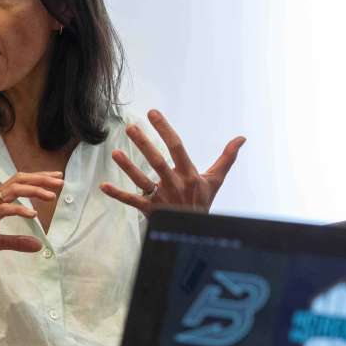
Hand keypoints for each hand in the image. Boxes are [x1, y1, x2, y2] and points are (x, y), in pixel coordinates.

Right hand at [0, 172, 64, 257]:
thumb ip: (17, 242)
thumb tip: (38, 245)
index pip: (20, 183)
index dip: (39, 179)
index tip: (56, 178)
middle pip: (20, 180)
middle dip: (41, 179)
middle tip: (61, 181)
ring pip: (14, 189)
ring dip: (35, 191)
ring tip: (52, 196)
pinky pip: (4, 209)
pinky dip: (20, 210)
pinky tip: (33, 216)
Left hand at [100, 109, 244, 214]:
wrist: (195, 232)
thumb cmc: (202, 202)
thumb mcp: (215, 180)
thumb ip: (226, 157)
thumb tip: (241, 138)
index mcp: (189, 174)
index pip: (177, 147)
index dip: (165, 129)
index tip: (152, 113)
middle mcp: (174, 184)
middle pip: (157, 161)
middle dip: (144, 144)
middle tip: (131, 128)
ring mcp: (161, 198)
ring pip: (142, 181)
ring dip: (128, 167)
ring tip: (115, 153)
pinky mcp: (150, 210)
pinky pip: (132, 201)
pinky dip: (117, 194)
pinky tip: (103, 186)